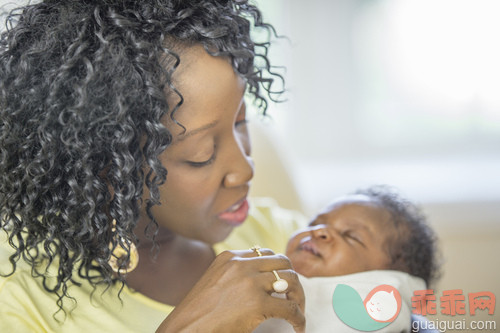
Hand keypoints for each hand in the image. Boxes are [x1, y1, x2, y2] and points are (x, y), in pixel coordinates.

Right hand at [156, 248, 304, 332]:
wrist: (184, 328)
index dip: (278, 268)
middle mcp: (242, 264)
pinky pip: (290, 308)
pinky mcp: (258, 303)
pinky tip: (299, 328)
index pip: (266, 253)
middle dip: (292, 279)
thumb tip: (258, 283)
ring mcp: (250, 282)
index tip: (281, 284)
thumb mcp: (213, 282)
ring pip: (291, 280)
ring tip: (297, 311)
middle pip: (283, 263)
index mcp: (230, 257)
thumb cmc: (197, 313)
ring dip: (299, 296)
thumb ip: (233, 276)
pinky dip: (299, 318)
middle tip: (293, 298)